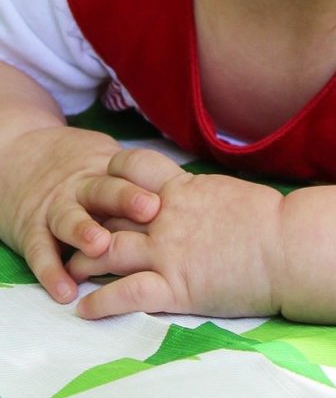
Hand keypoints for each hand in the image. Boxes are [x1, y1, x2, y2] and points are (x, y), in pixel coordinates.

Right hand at [0, 125, 159, 303]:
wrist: (20, 155)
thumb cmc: (83, 170)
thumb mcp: (113, 165)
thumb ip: (148, 180)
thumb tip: (203, 199)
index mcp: (109, 171)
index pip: (134, 172)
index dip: (153, 181)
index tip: (176, 192)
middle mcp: (82, 188)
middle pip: (106, 189)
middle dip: (127, 198)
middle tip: (149, 209)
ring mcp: (55, 208)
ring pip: (70, 217)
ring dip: (85, 231)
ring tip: (100, 246)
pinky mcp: (31, 230)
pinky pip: (40, 251)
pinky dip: (50, 272)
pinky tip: (65, 291)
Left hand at [67, 148, 284, 318]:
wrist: (289, 246)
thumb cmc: (272, 218)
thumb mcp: (230, 191)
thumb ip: (202, 194)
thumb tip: (198, 196)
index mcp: (185, 188)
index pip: (134, 168)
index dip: (113, 174)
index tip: (106, 185)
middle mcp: (167, 217)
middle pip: (110, 212)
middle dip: (87, 222)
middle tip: (77, 234)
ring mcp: (168, 253)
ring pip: (106, 252)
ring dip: (82, 263)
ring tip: (70, 273)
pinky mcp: (174, 287)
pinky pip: (124, 294)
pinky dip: (99, 303)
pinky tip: (85, 309)